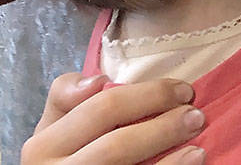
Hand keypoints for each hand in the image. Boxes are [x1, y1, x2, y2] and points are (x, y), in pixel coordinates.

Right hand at [21, 73, 204, 163]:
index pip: (100, 110)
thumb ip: (66, 97)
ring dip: (166, 148)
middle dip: (163, 124)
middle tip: (196, 112)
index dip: (147, 96)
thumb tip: (98, 82)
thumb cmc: (60, 157)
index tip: (182, 89)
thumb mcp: (54, 128)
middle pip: (116, 146)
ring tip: (198, 134)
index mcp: (42, 147)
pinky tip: (192, 158)